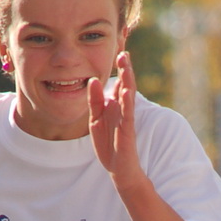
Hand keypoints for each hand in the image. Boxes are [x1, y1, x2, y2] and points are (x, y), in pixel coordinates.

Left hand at [88, 52, 143, 192]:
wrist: (119, 168)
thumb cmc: (109, 144)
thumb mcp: (96, 119)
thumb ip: (95, 100)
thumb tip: (93, 79)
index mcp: (115, 105)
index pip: (118, 83)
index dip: (119, 68)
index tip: (118, 52)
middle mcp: (122, 109)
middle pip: (125, 84)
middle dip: (124, 69)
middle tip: (123, 52)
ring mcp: (126, 119)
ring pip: (128, 95)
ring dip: (128, 79)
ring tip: (126, 64)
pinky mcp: (128, 130)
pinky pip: (128, 114)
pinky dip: (128, 102)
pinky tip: (127, 90)